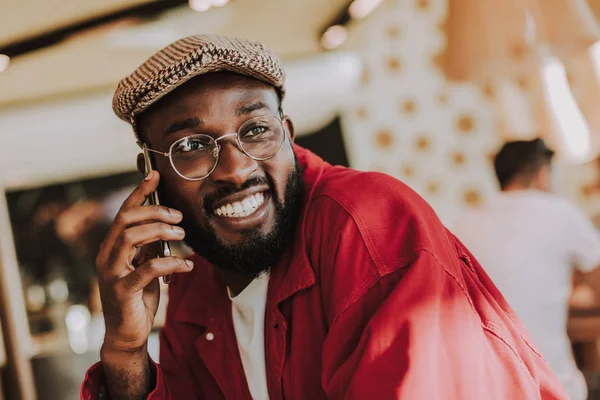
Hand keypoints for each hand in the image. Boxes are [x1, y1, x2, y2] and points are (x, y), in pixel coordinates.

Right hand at [96, 170, 192, 352]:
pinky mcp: (123, 291)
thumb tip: (165, 224)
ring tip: (182, 235)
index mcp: (112, 246)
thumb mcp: (146, 266)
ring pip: (132, 238)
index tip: (155, 175)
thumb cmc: (138, 297)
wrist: (127, 334)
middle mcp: (107, 255)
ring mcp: (111, 273)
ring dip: (161, 231)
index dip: (139, 192)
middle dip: (155, 212)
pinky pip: (148, 269)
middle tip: (179, 217)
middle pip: (127, 220)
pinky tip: (187, 265)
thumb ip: (150, 246)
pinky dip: (171, 263)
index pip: (124, 212)